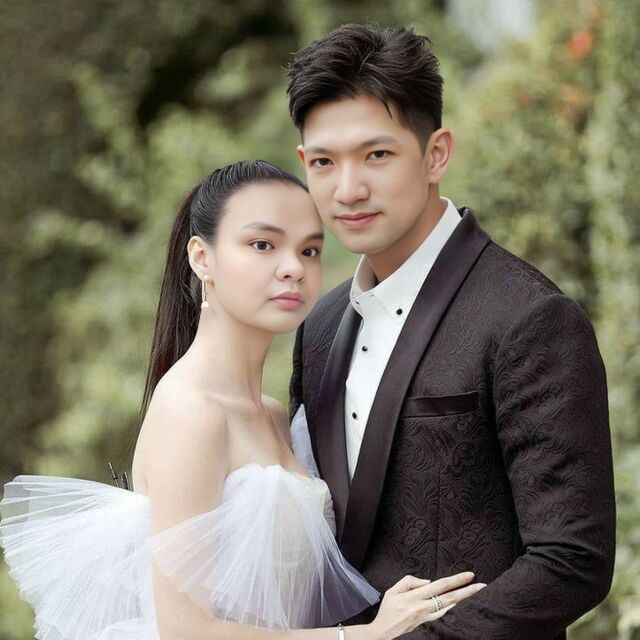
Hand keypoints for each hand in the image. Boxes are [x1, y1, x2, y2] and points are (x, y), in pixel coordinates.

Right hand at [367, 572, 485, 639]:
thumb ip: (409, 581)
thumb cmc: (387, 609)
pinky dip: (450, 606)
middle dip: (467, 591)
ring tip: (474, 591)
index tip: (469, 575)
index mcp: (415, 597)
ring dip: (462, 598)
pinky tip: (456, 602)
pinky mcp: (426, 621)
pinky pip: (441, 612)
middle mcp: (424, 607)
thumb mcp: (392, 590)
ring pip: (448, 606)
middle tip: (481, 585)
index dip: (456, 580)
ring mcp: (427, 616)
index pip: (441, 585)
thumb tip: (427, 581)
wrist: (385, 631)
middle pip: (450, 597)